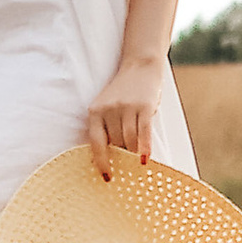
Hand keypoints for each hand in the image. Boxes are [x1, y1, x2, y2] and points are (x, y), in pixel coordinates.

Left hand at [86, 54, 164, 174]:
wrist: (140, 65)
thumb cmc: (123, 92)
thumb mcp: (107, 107)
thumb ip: (106, 128)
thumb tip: (108, 158)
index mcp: (95, 111)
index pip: (96, 142)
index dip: (101, 162)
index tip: (107, 177)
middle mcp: (109, 109)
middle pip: (116, 144)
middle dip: (122, 158)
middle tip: (129, 171)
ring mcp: (127, 107)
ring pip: (130, 140)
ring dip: (134, 154)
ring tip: (138, 165)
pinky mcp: (144, 106)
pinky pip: (144, 132)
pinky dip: (145, 148)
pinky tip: (145, 160)